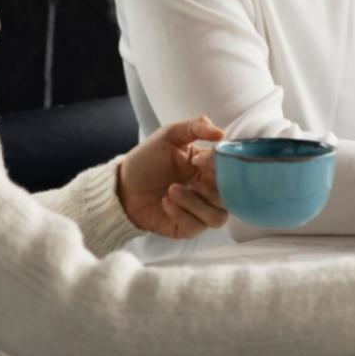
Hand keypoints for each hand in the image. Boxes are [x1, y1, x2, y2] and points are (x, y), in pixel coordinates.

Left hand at [116, 115, 228, 238]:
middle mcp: (209, 191)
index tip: (197, 160)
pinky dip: (181, 213)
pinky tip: (165, 202)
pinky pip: (196, 227)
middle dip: (212, 190)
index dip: (220, 167)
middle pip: (230, 198)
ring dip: (196, 204)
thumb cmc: (147, 159)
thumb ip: (196, 127)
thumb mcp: (170, 135)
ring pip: (218, 217)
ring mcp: (200, 211)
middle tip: (190, 181)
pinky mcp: (187, 228)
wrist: (123, 185)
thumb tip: (221, 132)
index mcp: (210, 168)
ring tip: (172, 190)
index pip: (231, 170)